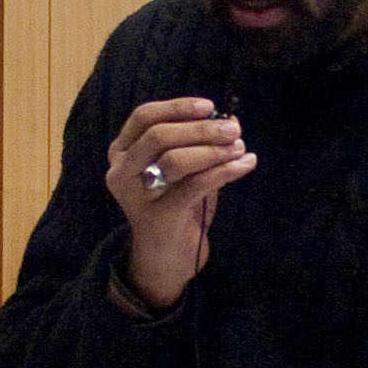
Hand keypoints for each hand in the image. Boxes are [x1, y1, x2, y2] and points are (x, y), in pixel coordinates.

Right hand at [106, 97, 257, 309]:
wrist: (166, 260)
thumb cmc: (176, 209)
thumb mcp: (185, 171)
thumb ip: (199, 146)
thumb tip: (230, 120)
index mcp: (122, 152)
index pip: (144, 117)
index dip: (177, 107)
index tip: (210, 107)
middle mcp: (121, 171)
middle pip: (158, 135)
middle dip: (200, 129)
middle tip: (233, 130)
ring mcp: (136, 196)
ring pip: (175, 159)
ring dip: (213, 150)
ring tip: (240, 148)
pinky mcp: (159, 217)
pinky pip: (195, 185)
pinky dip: (224, 171)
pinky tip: (245, 165)